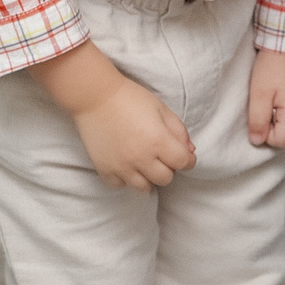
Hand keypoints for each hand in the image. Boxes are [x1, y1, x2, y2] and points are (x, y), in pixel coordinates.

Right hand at [30, 42, 194, 190]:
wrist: (95, 96)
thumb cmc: (130, 98)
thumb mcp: (161, 109)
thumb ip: (179, 131)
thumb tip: (189, 151)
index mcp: (158, 141)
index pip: (183, 163)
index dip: (188, 160)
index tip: (185, 156)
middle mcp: (141, 158)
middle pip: (165, 179)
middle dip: (169, 168)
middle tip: (162, 156)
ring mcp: (121, 166)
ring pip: (144, 187)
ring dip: (148, 177)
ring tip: (144, 162)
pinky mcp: (104, 169)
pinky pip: (120, 185)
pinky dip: (125, 179)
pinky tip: (126, 165)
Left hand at [249, 49, 284, 147]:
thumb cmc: (272, 65)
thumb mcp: (259, 94)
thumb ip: (258, 121)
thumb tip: (257, 141)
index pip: (282, 141)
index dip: (266, 135)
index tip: (258, 117)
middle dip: (276, 132)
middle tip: (263, 113)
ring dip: (283, 124)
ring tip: (271, 104)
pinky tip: (281, 99)